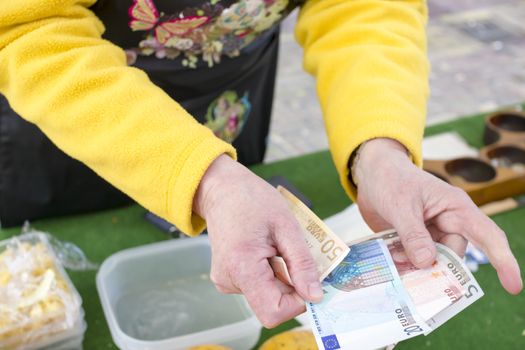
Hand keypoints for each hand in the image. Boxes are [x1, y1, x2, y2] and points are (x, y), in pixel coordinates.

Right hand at [193, 155, 322, 326]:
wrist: (222, 189)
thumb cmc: (252, 200)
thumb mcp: (286, 226)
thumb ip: (302, 263)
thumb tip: (316, 296)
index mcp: (242, 267)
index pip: (274, 311)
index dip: (298, 301)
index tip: (308, 278)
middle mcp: (228, 280)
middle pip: (272, 304)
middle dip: (291, 285)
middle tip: (293, 254)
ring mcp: (225, 281)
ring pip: (267, 296)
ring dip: (281, 276)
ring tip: (275, 247)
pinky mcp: (227, 278)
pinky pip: (257, 287)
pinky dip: (270, 273)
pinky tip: (265, 250)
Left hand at [354, 138, 521, 294]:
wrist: (372, 173)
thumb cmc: (391, 179)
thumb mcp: (401, 206)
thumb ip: (413, 234)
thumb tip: (427, 263)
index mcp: (456, 208)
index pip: (488, 236)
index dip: (503, 261)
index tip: (513, 287)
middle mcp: (448, 223)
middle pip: (453, 255)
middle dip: (435, 266)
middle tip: (410, 269)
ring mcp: (431, 233)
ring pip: (433, 261)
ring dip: (415, 265)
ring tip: (394, 257)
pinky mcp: (415, 240)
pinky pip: (417, 259)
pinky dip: (405, 262)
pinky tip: (391, 257)